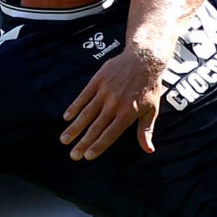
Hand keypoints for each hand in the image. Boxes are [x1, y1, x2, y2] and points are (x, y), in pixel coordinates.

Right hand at [61, 44, 164, 159]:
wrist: (144, 60)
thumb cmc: (149, 87)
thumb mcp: (152, 110)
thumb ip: (146, 130)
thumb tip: (148, 150)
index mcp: (127, 113)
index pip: (110, 134)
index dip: (98, 146)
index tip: (87, 156)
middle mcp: (114, 104)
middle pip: (95, 127)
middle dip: (83, 143)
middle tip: (73, 155)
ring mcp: (104, 92)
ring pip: (86, 114)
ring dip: (74, 128)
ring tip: (64, 140)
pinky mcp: (98, 81)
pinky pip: (83, 96)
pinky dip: (74, 107)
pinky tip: (66, 117)